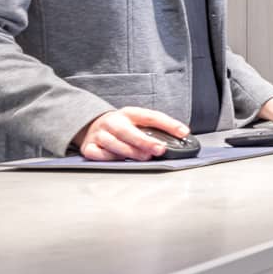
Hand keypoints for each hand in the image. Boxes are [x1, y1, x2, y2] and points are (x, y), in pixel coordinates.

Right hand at [74, 107, 190, 161]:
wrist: (91, 126)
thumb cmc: (121, 127)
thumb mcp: (137, 122)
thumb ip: (155, 129)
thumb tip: (180, 138)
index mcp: (129, 113)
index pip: (150, 116)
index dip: (168, 124)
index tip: (184, 132)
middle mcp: (112, 122)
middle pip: (128, 131)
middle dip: (145, 141)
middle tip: (160, 149)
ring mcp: (99, 134)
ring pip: (114, 143)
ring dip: (130, 151)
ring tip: (145, 157)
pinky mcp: (88, 147)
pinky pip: (98, 154)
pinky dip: (109, 158)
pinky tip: (120, 160)